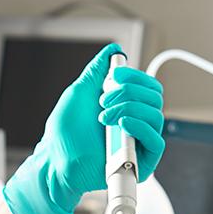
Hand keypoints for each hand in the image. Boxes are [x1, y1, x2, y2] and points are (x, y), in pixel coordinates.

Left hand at [2, 43, 164, 213]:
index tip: (114, 75)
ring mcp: (138, 142)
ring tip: (103, 117)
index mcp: (124, 108)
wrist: (56, 162)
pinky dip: (140, 126)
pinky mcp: (142, 163)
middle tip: (103, 101)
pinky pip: (156, 140)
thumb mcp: (79, 93)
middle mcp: (134, 123)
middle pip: (155, 97)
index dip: (135, 76)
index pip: (147, 86)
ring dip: (129, 108)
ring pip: (155, 115)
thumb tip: (113, 51)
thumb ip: (97, 71)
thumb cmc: (63, 135)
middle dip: (129, 92)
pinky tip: (121, 123)